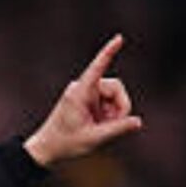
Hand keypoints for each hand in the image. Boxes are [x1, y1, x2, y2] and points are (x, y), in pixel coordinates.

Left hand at [24, 34, 142, 167]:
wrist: (47, 148)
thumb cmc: (65, 143)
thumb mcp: (94, 138)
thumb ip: (117, 129)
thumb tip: (138, 122)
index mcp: (79, 93)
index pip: (96, 68)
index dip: (108, 53)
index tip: (119, 38)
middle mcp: (82, 88)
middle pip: (116, 87)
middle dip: (121, 106)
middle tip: (118, 125)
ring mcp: (85, 93)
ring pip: (114, 95)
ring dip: (115, 112)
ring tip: (103, 128)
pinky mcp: (88, 99)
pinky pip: (108, 101)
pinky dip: (109, 114)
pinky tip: (100, 125)